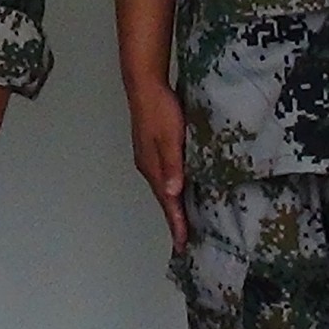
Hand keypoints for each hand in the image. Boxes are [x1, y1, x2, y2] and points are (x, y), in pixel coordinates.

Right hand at [124, 79, 189, 251]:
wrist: (144, 84)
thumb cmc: (159, 108)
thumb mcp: (170, 137)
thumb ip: (172, 165)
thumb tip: (172, 193)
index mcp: (152, 167)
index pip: (167, 202)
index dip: (176, 224)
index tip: (183, 244)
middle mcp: (148, 166)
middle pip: (163, 200)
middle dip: (173, 220)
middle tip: (184, 240)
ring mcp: (148, 157)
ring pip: (163, 189)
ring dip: (173, 206)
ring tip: (182, 221)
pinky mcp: (152, 148)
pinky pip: (163, 176)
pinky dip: (171, 189)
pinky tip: (179, 188)